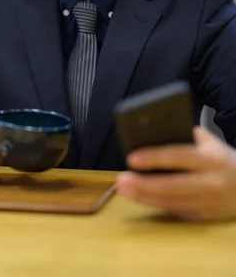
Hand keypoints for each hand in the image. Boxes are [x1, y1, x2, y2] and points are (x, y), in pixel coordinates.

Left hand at [116, 127, 235, 220]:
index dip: (154, 157)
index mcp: (211, 159)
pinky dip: (156, 205)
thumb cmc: (224, 160)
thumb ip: (189, 135)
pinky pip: (176, 212)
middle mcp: (210, 182)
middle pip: (171, 185)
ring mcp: (208, 203)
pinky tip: (140, 198)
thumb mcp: (212, 143)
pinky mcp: (205, 217)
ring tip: (124, 189)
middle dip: (143, 184)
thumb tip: (156, 128)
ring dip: (144, 197)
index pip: (178, 156)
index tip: (132, 158)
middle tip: (121, 180)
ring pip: (171, 202)